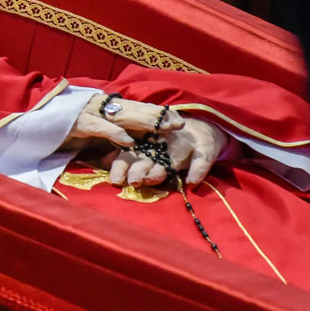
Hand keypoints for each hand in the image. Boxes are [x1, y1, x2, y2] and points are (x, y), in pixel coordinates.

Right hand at [67, 94, 184, 148]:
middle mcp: (98, 108)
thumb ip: (109, 142)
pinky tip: (128, 140)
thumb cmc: (60, 134)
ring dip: (144, 121)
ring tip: (164, 127)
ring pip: (121, 115)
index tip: (178, 121)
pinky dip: (113, 132)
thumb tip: (131, 152)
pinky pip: (98, 127)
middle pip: (134, 110)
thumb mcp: (90, 139)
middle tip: (180, 123)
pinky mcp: (75, 123)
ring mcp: (87, 113)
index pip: (135, 110)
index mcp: (103, 110)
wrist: (29, 127)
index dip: (156, 114)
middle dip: (157, 116)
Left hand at [107, 117, 225, 186]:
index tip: (115, 181)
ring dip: (162, 169)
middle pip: (149, 156)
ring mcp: (185, 145)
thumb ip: (128, 158)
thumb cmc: (167, 144)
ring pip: (173, 157)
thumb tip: (106, 165)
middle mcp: (164, 142)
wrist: (203, 128)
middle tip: (133, 181)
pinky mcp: (204, 149)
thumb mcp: (149, 149)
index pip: (130, 153)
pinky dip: (198, 170)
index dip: (122, 166)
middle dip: (139, 168)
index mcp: (147, 143)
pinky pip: (202, 159)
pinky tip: (192, 181)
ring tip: (153, 179)